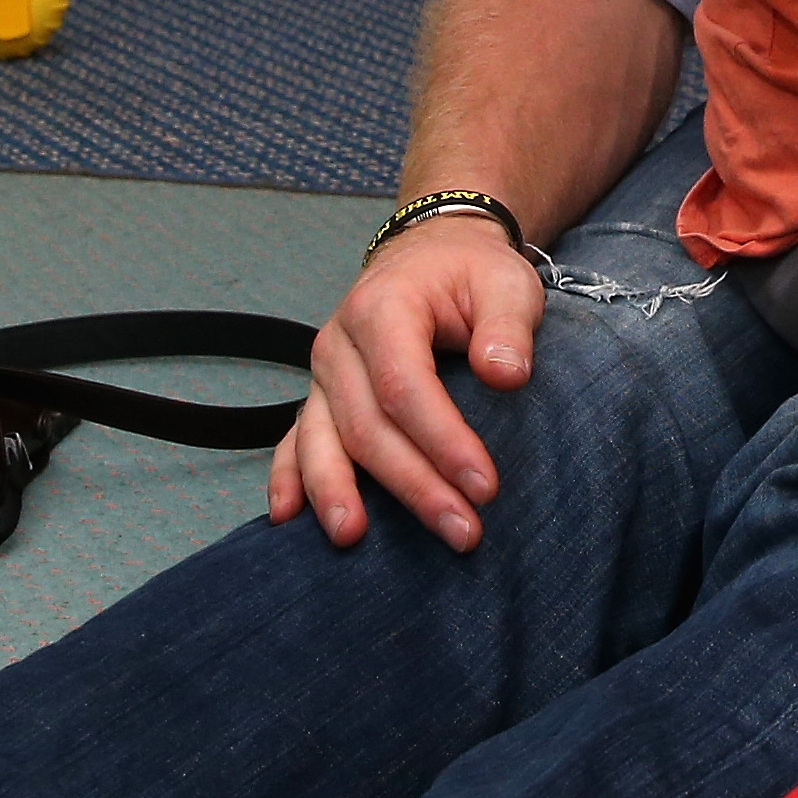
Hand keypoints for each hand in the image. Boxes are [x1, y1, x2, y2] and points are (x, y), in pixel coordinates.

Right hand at [265, 211, 544, 551]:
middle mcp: (339, 344)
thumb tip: (506, 375)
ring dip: (338, 493)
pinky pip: (293, 442)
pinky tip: (290, 519)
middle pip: (366, 425)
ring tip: (353, 539)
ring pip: (321, 441)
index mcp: (383, 308)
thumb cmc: (471, 275)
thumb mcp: (505, 282)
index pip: (405, 386)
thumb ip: (508, 325)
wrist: (431, 257)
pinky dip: (289, 479)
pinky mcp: (319, 399)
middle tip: (462, 532)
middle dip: (414, 485)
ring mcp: (322, 376)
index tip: (485, 486)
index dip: (443, 440)